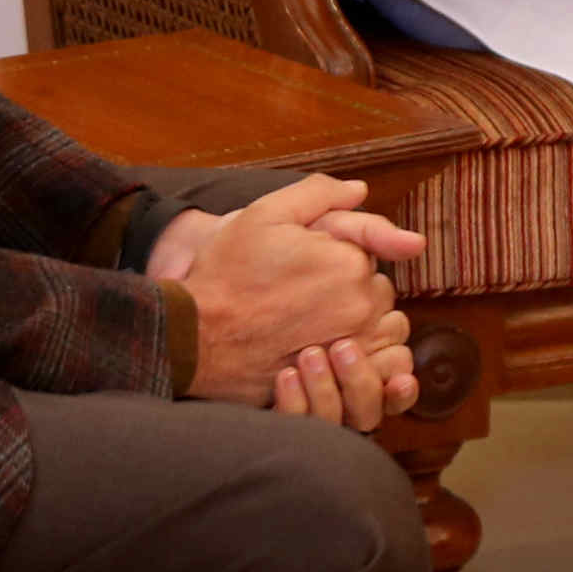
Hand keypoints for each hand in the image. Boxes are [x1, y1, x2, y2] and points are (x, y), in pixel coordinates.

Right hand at [150, 175, 425, 425]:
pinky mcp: (340, 382)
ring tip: (311, 319)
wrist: (194, 336)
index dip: (340, 249)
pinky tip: (321, 347)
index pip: (371, 248)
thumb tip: (359, 189)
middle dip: (352, 284)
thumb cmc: (226, 274)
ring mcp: (352, 348)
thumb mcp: (265, 214)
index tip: (312, 260)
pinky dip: (356, 355)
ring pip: (377, 327)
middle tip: (304, 287)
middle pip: (377, 288)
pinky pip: (369, 365)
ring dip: (357, 320)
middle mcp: (360, 306)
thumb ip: (319, 194)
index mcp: (350, 263)